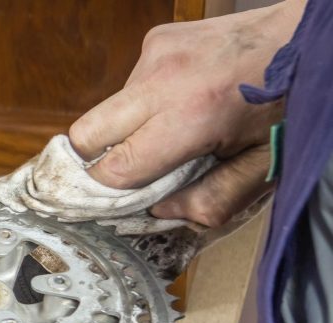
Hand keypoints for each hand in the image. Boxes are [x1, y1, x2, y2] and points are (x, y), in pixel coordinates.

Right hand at [69, 1, 304, 226]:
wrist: (311, 37)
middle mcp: (163, 79)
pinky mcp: (158, 38)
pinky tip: (181, 101)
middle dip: (93, 162)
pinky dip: (146, 103)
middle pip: (86, 134)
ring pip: (109, 109)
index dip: (106, 193)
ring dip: (128, 130)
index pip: (114, 167)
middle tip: (116, 179)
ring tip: (170, 132)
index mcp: (192, 116)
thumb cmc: (293, 105)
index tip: (109, 207)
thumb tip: (159, 211)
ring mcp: (156, 53)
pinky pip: (130, 86)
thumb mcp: (264, 166)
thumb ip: (212, 200)